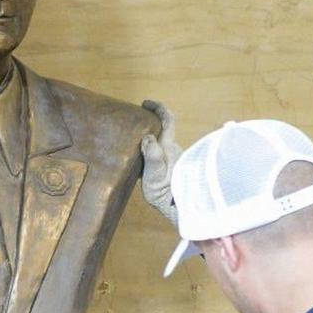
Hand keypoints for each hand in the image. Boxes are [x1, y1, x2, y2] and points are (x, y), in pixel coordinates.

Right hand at [140, 100, 181, 225]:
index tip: (146, 103)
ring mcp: (174, 160)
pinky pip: (162, 156)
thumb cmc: (166, 193)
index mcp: (168, 147)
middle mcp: (174, 150)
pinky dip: (153, 155)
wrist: (179, 209)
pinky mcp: (173, 169)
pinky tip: (142, 164)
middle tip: (134, 127)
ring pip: (163, 145)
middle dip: (151, 126)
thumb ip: (152, 155)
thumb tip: (147, 136)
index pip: (167, 120)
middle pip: (164, 132)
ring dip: (151, 143)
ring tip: (134, 148)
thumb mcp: (155, 175)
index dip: (158, 108)